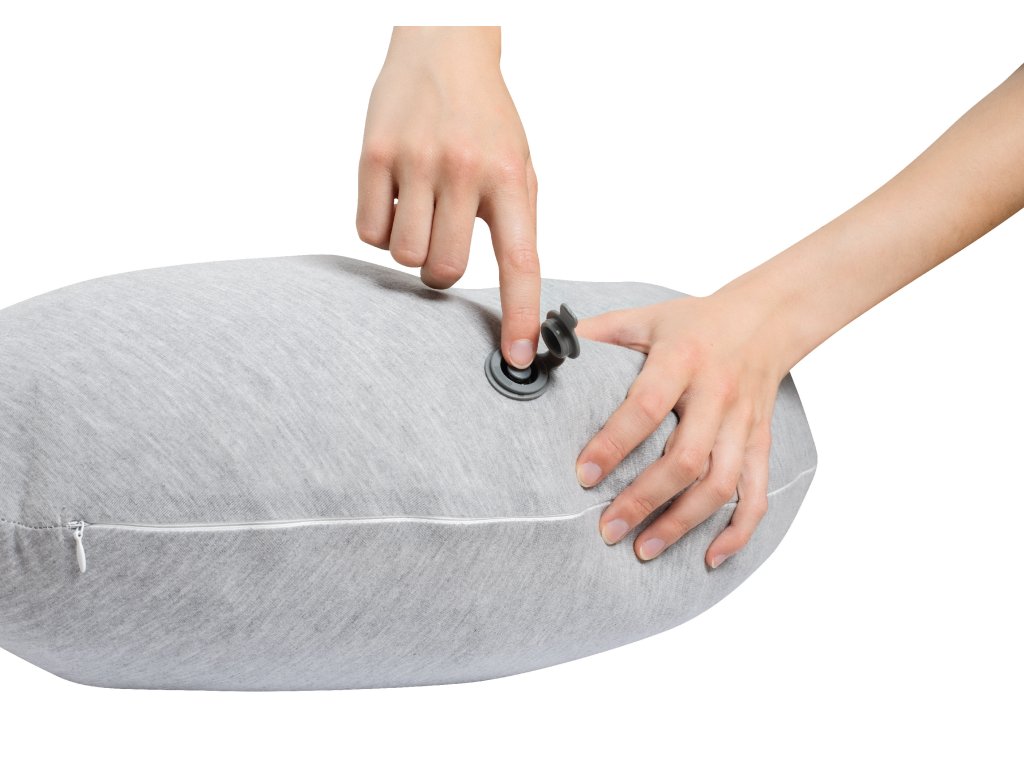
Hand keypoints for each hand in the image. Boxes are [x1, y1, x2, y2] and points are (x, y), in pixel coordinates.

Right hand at [357, 26, 540, 367]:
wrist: (442, 49)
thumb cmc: (484, 120)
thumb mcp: (518, 167)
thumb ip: (514, 226)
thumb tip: (512, 297)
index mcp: (511, 178)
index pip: (519, 261)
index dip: (519, 314)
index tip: (517, 356)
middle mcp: (464, 170)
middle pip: (445, 269)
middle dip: (442, 270)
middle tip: (444, 238)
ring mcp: (416, 161)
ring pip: (404, 257)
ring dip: (410, 249)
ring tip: (420, 210)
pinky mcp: (373, 155)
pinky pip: (369, 233)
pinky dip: (380, 229)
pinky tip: (395, 197)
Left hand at [574, 291, 789, 567]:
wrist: (766, 319)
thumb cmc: (694, 323)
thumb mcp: (644, 317)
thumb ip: (597, 334)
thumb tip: (539, 349)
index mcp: (682, 359)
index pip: (647, 407)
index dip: (614, 444)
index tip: (582, 477)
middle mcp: (716, 394)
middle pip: (686, 458)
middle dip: (645, 500)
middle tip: (607, 531)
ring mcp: (742, 423)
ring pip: (721, 484)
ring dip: (683, 523)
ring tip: (644, 550)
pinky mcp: (760, 442)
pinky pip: (756, 493)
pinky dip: (738, 531)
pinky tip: (710, 557)